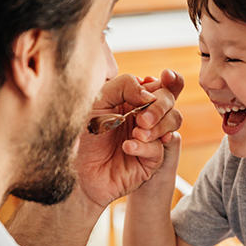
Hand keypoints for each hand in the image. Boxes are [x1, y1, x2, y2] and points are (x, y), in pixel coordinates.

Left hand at [75, 70, 183, 208]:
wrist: (72, 168)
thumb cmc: (81, 132)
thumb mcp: (98, 99)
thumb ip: (124, 86)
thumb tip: (151, 95)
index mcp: (134, 99)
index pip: (161, 84)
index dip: (170, 80)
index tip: (166, 77)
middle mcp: (144, 116)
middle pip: (171, 101)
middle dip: (161, 107)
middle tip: (141, 118)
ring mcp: (148, 138)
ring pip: (173, 122)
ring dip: (157, 126)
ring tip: (136, 132)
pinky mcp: (148, 161)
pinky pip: (159, 150)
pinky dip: (145, 147)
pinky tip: (127, 147)